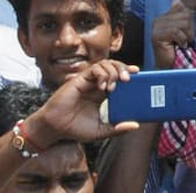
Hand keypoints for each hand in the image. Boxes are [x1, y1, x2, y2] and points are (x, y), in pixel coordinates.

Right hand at [24, 59, 139, 143]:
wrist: (55, 127)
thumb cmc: (75, 128)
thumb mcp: (101, 131)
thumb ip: (117, 129)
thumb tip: (135, 125)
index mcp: (103, 95)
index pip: (118, 78)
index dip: (128, 73)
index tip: (139, 75)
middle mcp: (97, 85)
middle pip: (114, 67)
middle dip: (123, 69)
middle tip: (129, 79)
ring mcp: (89, 81)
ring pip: (105, 64)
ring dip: (113, 71)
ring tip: (114, 85)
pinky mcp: (80, 79)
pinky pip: (94, 69)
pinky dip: (102, 74)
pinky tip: (103, 87)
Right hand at [150, 0, 194, 68]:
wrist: (171, 69)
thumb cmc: (179, 50)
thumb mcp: (184, 31)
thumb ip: (182, 16)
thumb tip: (177, 0)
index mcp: (165, 16)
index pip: (185, 9)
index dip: (191, 23)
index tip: (187, 35)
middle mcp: (158, 19)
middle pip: (186, 15)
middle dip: (190, 29)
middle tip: (184, 41)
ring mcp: (156, 27)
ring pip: (183, 23)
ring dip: (187, 36)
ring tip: (181, 44)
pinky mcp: (156, 35)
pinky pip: (176, 31)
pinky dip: (182, 40)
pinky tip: (179, 46)